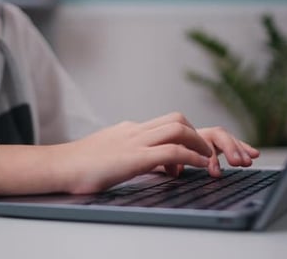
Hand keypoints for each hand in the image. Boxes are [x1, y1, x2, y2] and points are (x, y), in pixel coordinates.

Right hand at [0, 112, 258, 196]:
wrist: (56, 168)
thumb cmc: (81, 167)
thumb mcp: (116, 158)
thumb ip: (141, 158)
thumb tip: (165, 167)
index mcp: (134, 130)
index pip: (174, 124)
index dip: (200, 136)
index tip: (216, 153)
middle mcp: (137, 130)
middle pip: (182, 120)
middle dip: (210, 136)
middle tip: (230, 156)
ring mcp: (133, 140)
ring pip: (179, 127)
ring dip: (203, 144)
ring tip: (215, 164)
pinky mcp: (130, 156)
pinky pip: (169, 150)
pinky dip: (190, 157)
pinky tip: (202, 167)